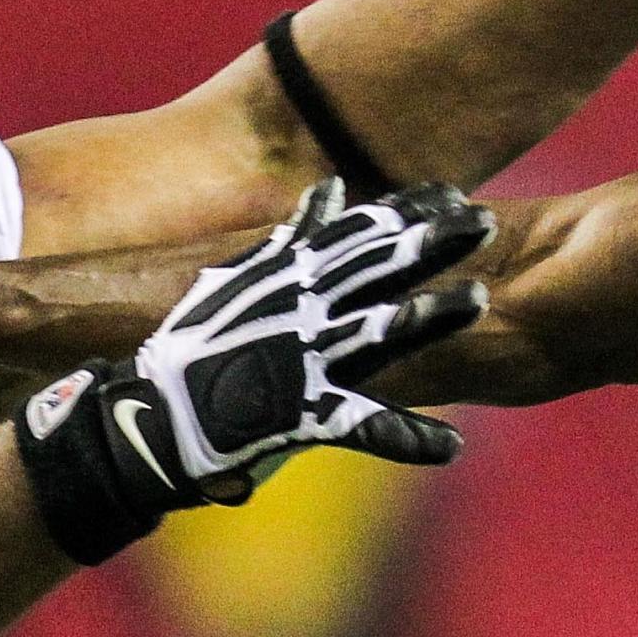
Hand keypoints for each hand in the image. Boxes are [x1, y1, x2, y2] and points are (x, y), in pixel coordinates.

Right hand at [11, 180, 492, 562]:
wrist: (154, 415)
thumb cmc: (196, 348)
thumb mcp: (239, 278)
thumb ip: (291, 238)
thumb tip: (330, 189)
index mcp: (288, 279)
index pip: (357, 234)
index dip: (408, 211)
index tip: (452, 193)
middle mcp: (301, 312)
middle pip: (376, 269)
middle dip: (431, 244)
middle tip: (483, 222)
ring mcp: (304, 362)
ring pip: (378, 333)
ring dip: (430, 316)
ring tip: (479, 299)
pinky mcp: (302, 415)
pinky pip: (364, 429)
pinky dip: (408, 439)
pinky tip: (452, 447)